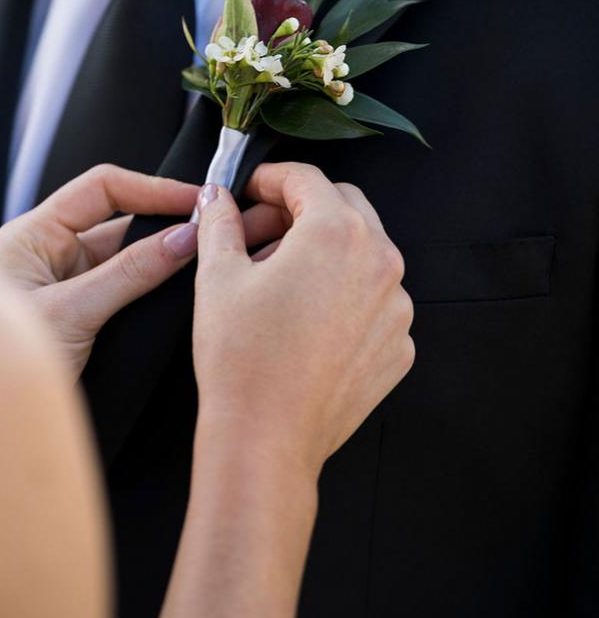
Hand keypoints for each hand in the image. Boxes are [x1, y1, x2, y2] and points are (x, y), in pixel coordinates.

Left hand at [0, 164, 288, 381]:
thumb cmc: (0, 366)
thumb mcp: (71, 313)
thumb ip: (130, 274)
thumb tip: (183, 239)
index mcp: (34, 234)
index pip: (102, 188)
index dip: (151, 189)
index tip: (194, 200)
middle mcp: (51, 251)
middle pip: (121, 219)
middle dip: (165, 221)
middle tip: (211, 228)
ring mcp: (68, 282)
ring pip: (129, 255)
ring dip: (164, 255)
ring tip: (206, 255)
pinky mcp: (85, 312)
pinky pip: (128, 286)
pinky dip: (156, 284)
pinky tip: (184, 289)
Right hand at [192, 163, 414, 477]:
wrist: (266, 438)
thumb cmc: (241, 355)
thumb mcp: (218, 275)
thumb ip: (221, 221)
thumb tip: (218, 198)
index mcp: (337, 231)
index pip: (306, 178)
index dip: (269, 179)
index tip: (246, 192)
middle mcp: (381, 260)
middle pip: (343, 207)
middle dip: (299, 210)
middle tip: (257, 233)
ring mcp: (397, 306)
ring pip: (362, 253)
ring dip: (322, 252)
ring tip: (275, 280)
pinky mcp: (399, 345)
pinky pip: (373, 299)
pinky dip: (343, 295)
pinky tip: (303, 319)